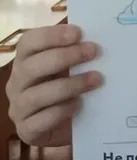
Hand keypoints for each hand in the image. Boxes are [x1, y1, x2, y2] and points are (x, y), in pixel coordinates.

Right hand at [6, 25, 101, 146]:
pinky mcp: (27, 130)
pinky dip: (61, 111)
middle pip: (32, 67)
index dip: (51, 36)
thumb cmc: (68, 87)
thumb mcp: (71, 66)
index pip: (28, 42)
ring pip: (37, 95)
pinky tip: (79, 104)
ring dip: (69, 85)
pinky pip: (40, 120)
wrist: (68, 125)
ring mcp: (19, 108)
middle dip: (65, 57)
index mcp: (25, 61)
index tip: (78, 33)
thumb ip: (77, 49)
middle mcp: (16, 83)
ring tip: (96, 79)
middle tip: (93, 52)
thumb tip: (97, 29)